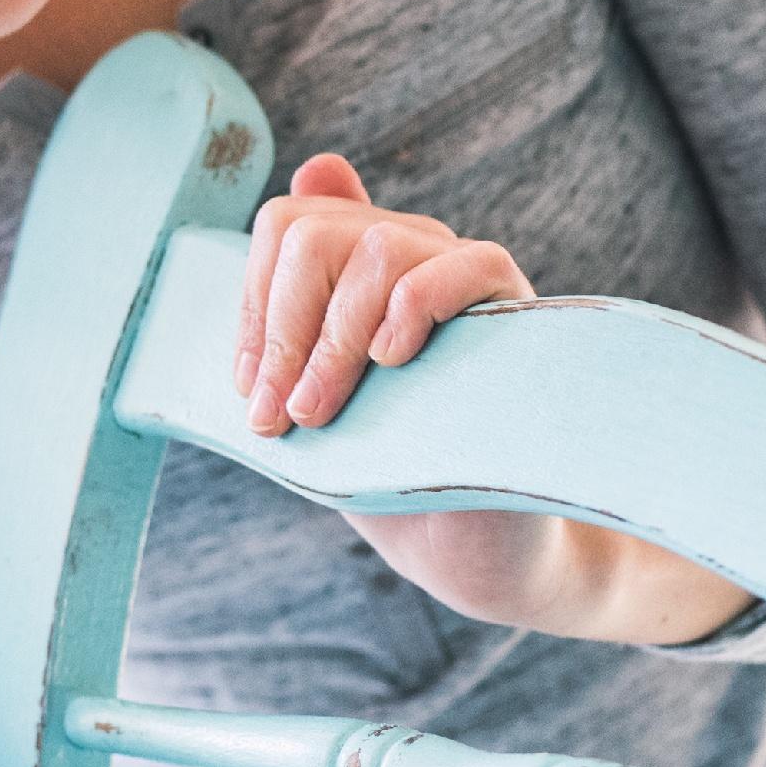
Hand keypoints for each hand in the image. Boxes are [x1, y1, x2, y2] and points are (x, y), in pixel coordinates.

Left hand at [230, 156, 750, 642]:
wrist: (473, 543)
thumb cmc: (392, 468)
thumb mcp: (316, 394)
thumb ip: (286, 322)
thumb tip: (265, 223)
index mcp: (356, 267)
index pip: (287, 226)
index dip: (254, 302)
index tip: (249, 386)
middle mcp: (410, 254)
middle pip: (318, 233)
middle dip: (282, 330)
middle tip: (279, 415)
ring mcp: (463, 277)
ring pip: (380, 248)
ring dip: (334, 338)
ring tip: (321, 411)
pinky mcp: (516, 310)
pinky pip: (469, 264)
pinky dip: (415, 304)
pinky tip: (393, 360)